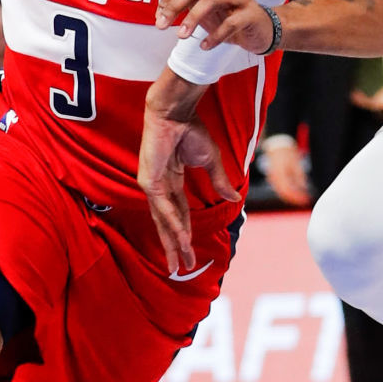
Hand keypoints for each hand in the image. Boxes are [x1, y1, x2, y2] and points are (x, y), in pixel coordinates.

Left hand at [137, 107, 239, 274]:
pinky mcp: (149, 180)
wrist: (177, 113)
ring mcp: (152, 184)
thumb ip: (219, 182)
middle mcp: (160, 187)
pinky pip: (163, 207)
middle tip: (181, 268)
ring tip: (181, 261)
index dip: (186, 234)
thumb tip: (233, 199)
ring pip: (163, 220)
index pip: (179, 215)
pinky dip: (172, 224)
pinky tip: (180, 239)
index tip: (191, 253)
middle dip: (175, 246)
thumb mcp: (211, 161)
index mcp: (172, 182)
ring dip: (174, 242)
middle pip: (168, 223)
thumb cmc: (190, 130)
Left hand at [156, 0, 275, 52]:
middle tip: (162, 26)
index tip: (158, 16)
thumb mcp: (205, 11)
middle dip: (175, 7)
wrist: (261, 31)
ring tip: (182, 36)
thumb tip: (161, 12)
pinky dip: (215, 36)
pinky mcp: (252, 13)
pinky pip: (231, 23)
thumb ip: (186, 7)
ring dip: (193, 19)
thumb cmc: (230, 18)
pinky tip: (205, 46)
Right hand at [262, 142, 311, 205]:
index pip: (288, 191)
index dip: (297, 197)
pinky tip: (294, 192)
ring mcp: (272, 178)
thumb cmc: (288, 152)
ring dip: (290, 197)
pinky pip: (279, 188)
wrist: (278, 144)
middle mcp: (274, 178)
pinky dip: (286, 192)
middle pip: (284, 194)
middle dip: (294, 199)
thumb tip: (304, 189)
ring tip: (301, 198)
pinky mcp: (272, 177)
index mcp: (280, 175)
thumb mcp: (296, 164)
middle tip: (305, 201)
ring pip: (281, 192)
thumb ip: (299, 178)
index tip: (306, 200)